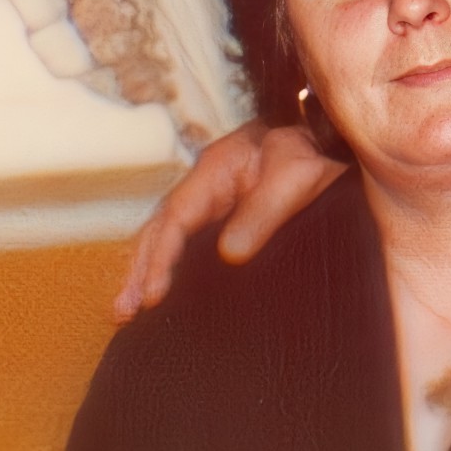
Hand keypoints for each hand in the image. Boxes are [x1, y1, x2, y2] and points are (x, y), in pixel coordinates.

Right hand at [110, 120, 346, 322]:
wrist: (328, 139)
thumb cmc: (313, 152)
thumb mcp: (294, 178)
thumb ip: (261, 213)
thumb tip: (228, 255)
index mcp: (215, 170)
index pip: (176, 217)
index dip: (161, 257)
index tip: (153, 293)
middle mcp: (204, 184)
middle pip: (159, 228)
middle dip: (138, 268)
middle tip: (123, 311)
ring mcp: (212, 199)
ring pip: (166, 236)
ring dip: (144, 270)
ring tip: (125, 311)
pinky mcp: (224, 214)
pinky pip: (186, 242)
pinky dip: (168, 265)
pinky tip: (161, 291)